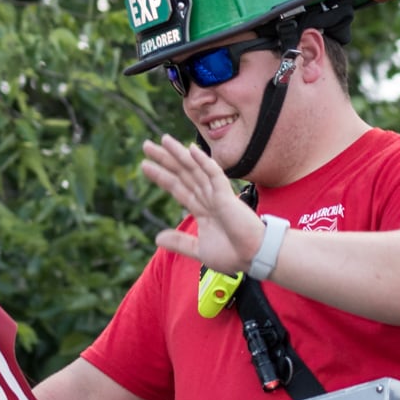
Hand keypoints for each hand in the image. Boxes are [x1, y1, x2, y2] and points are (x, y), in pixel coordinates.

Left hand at [139, 135, 264, 273]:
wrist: (254, 259)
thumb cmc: (233, 255)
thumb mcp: (199, 250)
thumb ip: (179, 242)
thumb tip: (157, 238)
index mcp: (202, 209)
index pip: (177, 187)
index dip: (161, 176)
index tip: (145, 165)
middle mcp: (208, 198)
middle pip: (182, 173)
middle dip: (165, 159)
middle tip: (146, 146)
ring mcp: (217, 195)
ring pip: (195, 169)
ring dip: (179, 154)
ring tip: (162, 140)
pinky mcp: (227, 197)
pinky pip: (214, 175)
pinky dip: (203, 162)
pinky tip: (191, 150)